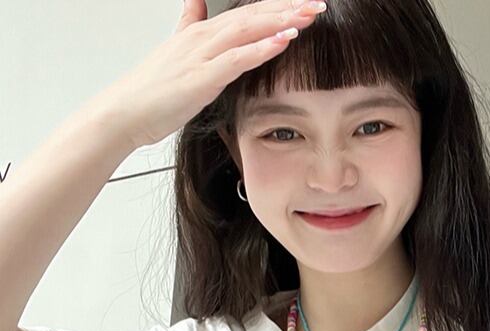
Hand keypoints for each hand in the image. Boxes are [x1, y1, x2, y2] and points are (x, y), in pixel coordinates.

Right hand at [100, 0, 325, 149]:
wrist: (125, 112)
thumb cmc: (151, 91)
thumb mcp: (176, 51)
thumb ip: (189, 24)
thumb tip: (194, 0)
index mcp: (201, 33)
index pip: (246, 14)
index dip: (276, 6)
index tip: (303, 4)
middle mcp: (203, 38)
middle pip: (252, 16)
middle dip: (287, 8)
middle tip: (317, 4)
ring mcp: (202, 56)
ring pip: (248, 30)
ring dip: (281, 21)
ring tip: (308, 15)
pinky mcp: (202, 78)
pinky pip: (237, 59)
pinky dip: (261, 48)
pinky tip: (283, 40)